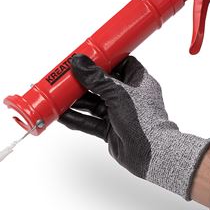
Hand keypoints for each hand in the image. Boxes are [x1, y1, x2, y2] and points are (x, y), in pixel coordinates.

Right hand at [59, 54, 209, 199]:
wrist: (150, 153)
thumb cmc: (144, 120)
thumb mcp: (118, 93)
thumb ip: (96, 79)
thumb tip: (79, 62)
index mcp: (138, 81)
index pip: (121, 63)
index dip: (104, 59)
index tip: (86, 56)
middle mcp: (128, 96)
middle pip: (101, 84)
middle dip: (83, 82)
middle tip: (65, 77)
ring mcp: (118, 113)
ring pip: (93, 104)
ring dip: (76, 101)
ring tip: (58, 97)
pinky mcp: (110, 130)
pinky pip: (90, 122)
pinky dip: (76, 118)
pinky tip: (62, 116)